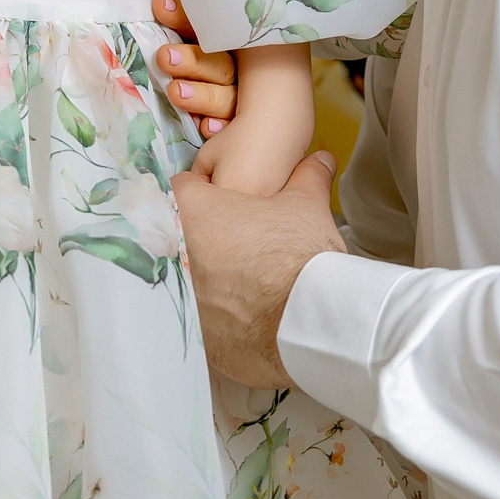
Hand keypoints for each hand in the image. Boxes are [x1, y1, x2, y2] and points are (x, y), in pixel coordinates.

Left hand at [153, 0, 234, 133]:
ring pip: (226, 98)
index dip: (184, 17)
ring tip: (176, 91)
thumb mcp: (193, 32)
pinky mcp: (238, 127)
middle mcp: (241, 71)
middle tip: (165, 57)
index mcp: (231, 41)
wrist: (249, 108)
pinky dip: (219, 128)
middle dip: (193, 60)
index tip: (160, 4)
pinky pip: (231, 130)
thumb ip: (181, 9)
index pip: (210, 27)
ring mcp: (243, 101)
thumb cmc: (204, 57)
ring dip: (202, 95)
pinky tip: (207, 127)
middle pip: (221, 64)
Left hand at [174, 150, 344, 385]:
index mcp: (196, 214)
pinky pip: (205, 323)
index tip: (220, 197)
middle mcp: (180, 256)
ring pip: (189, 281)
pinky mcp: (201, 339)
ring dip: (210, 278)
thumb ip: (307, 176)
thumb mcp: (306, 205)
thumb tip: (320, 159)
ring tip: (245, 280)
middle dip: (202, 236)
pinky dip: (223, 318)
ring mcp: (187, 301)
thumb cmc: (300, 254)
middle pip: (179, 235)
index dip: (202, 189)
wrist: (310, 320)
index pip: (181, 187)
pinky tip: (249, 316)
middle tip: (234, 240)